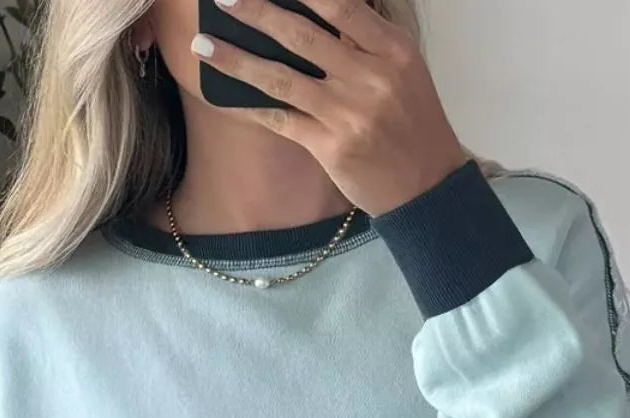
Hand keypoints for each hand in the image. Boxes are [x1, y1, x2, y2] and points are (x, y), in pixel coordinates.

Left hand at [194, 0, 469, 217]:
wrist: (427, 187)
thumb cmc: (412, 123)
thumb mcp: (402, 71)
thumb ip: (365, 40)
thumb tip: (314, 11)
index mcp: (392, 49)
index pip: (340, 5)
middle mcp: (370, 77)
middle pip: (302, 35)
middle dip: (257, 12)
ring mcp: (348, 114)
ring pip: (282, 78)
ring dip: (237, 60)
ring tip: (203, 44)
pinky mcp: (330, 146)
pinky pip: (279, 120)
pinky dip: (248, 107)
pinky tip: (223, 95)